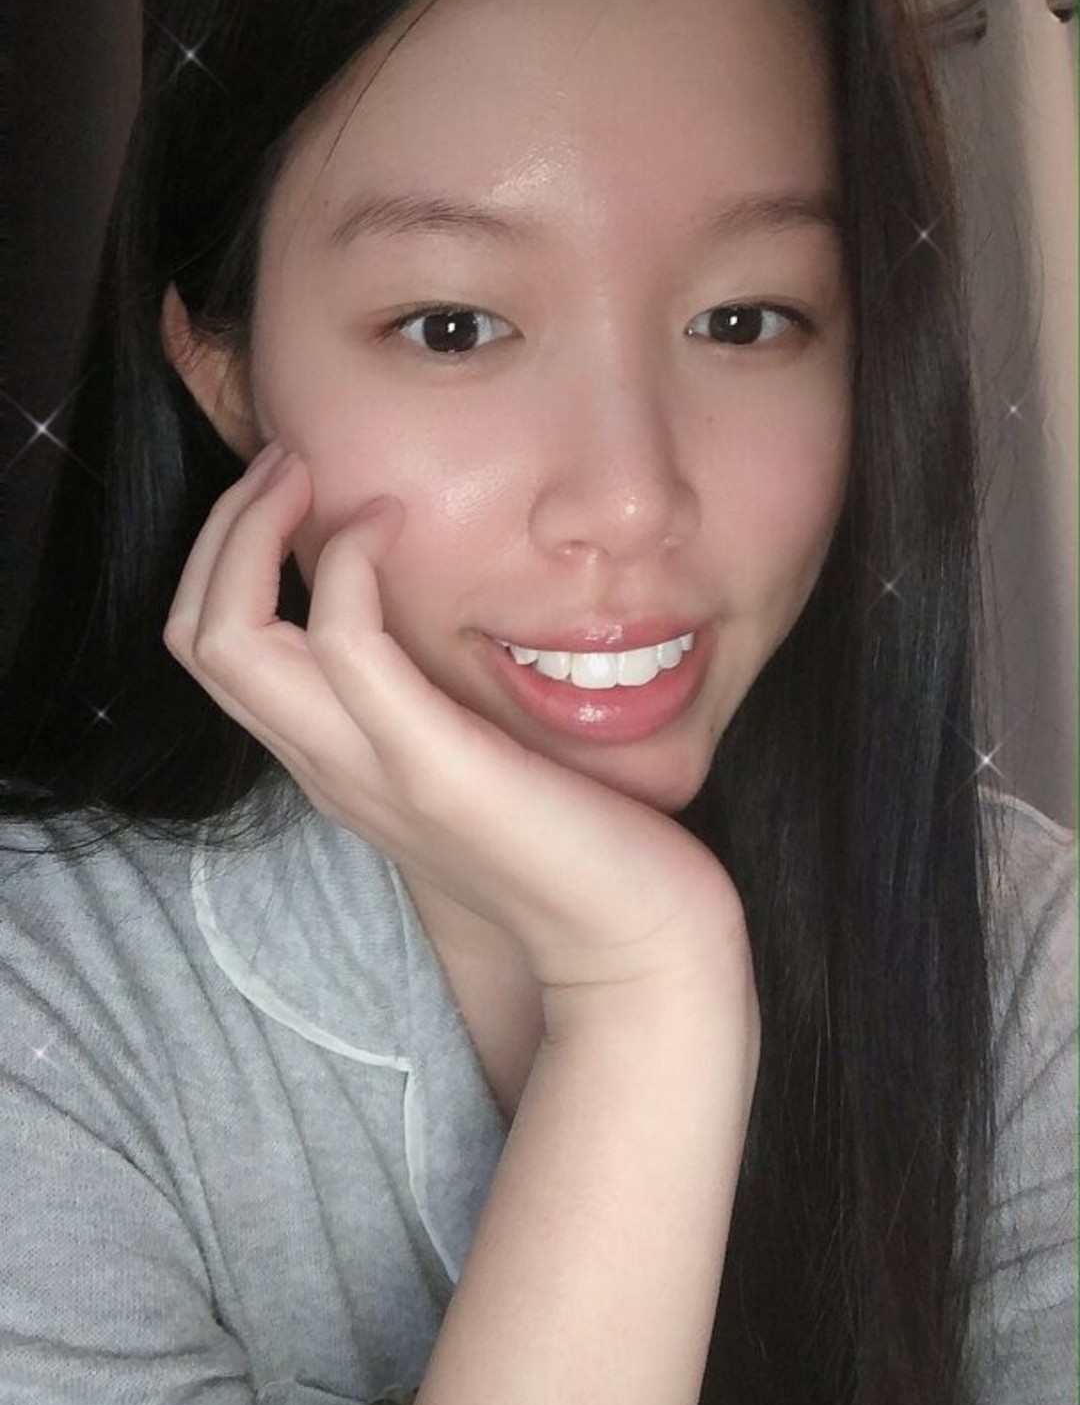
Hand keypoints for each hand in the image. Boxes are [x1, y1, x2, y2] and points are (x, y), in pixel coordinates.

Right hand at [164, 444, 754, 1005]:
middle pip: (196, 635)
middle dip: (223, 527)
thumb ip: (432, 698)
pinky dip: (348, 563)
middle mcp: (326, 766)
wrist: (633, 945)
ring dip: (255, 530)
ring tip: (311, 473)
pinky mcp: (429, 764)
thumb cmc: (571, 842)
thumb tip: (433, 611)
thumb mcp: (474, 753)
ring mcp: (366, 769)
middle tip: (286, 460)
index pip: (214, 650)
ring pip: (229, 638)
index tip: (290, 488)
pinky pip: (343, 645)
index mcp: (332, 761)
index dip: (226, 556)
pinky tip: (395, 523)